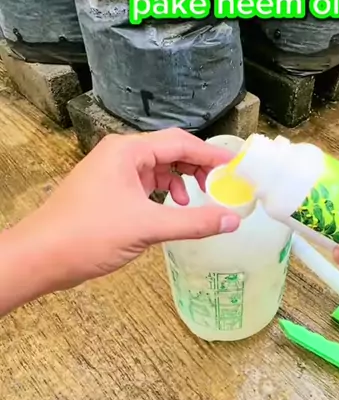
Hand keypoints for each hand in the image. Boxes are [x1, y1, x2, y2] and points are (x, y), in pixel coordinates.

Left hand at [6, 130, 239, 297]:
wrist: (41, 257)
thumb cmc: (89, 235)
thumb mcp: (147, 227)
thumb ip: (193, 222)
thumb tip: (232, 220)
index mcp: (127, 151)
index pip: (180, 142)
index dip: (211, 154)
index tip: (236, 167)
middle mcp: (119, 154)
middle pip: (169, 151)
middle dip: (197, 167)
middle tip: (221, 186)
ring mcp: (111, 172)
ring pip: (156, 168)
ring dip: (180, 181)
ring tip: (195, 201)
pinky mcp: (106, 190)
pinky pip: (143, 183)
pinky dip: (162, 193)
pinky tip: (170, 210)